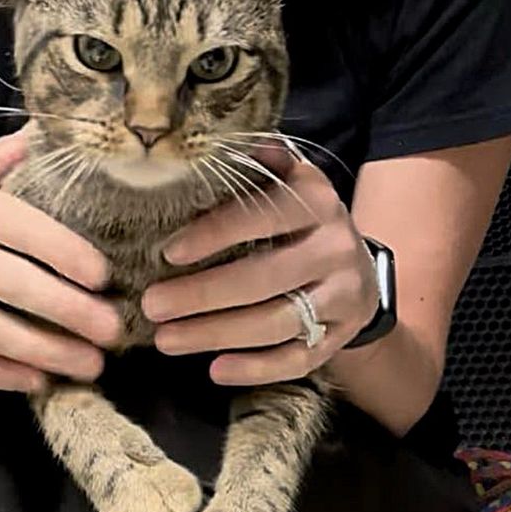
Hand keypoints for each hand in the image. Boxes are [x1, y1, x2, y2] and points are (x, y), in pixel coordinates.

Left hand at [142, 155, 378, 384]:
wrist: (359, 267)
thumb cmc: (299, 220)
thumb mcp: (288, 181)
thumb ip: (258, 165)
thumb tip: (219, 141)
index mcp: (318, 202)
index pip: (263, 215)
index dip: (215, 233)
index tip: (167, 252)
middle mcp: (336, 249)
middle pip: (265, 278)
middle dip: (202, 295)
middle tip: (152, 306)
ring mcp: (343, 298)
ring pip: (276, 323)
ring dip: (216, 335)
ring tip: (165, 340)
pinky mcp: (339, 337)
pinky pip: (298, 360)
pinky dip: (256, 369)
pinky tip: (215, 369)